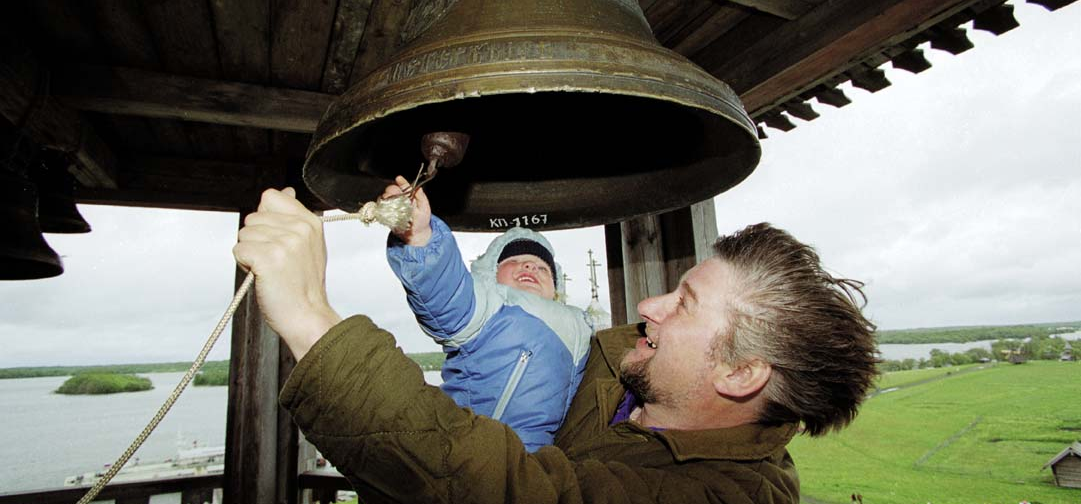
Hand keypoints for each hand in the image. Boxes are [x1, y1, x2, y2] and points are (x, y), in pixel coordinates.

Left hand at [233, 187, 341, 359]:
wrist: (307, 315)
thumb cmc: (303, 286)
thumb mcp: (308, 245)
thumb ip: (294, 218)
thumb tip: (285, 191)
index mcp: (310, 222)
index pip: (271, 197)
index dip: (265, 218)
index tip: (275, 238)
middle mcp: (299, 229)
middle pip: (253, 217)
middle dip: (256, 239)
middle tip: (274, 260)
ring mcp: (285, 242)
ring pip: (244, 234)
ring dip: (250, 253)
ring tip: (269, 269)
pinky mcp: (269, 257)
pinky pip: (238, 250)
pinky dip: (244, 265)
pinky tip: (262, 275)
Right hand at [382, 175, 431, 246]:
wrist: (416, 234)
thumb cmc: (422, 220)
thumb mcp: (424, 208)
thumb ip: (421, 197)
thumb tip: (418, 188)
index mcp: (409, 196)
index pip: (404, 186)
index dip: (401, 182)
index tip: (399, 179)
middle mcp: (400, 199)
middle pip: (392, 190)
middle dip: (390, 190)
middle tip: (391, 193)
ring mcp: (393, 206)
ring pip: (385, 198)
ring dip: (385, 198)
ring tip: (387, 200)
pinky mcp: (387, 214)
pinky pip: (381, 208)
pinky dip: (381, 206)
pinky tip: (384, 208)